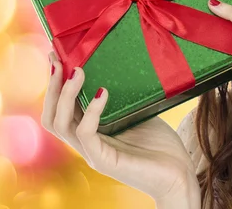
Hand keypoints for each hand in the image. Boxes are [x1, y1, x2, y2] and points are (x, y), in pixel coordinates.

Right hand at [42, 52, 200, 206]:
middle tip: (58, 59)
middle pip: (52, 116)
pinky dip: (91, 111)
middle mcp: (86, 143)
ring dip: (66, 94)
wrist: (179, 176)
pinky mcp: (104, 160)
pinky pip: (86, 133)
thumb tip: (116, 62)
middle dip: (52, 86)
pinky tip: (102, 92)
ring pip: (61, 124)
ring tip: (78, 71)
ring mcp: (93, 153)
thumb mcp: (137, 112)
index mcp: (90, 132)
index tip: (57, 55)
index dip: (55, 83)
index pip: (61, 108)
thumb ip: (122, 96)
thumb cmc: (160, 145)